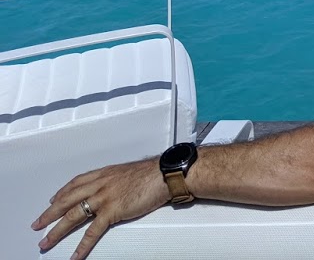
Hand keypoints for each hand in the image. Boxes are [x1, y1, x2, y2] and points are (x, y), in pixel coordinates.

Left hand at [32, 158, 169, 259]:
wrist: (164, 174)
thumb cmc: (152, 172)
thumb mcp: (128, 172)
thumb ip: (116, 180)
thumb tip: (114, 187)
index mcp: (104, 173)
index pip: (75, 183)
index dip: (61, 193)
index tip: (53, 200)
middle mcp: (100, 184)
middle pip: (67, 200)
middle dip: (49, 214)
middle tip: (37, 224)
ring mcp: (104, 198)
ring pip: (73, 216)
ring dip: (56, 231)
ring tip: (46, 242)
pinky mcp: (112, 211)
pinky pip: (92, 232)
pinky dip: (82, 245)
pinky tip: (75, 255)